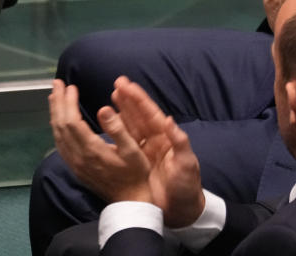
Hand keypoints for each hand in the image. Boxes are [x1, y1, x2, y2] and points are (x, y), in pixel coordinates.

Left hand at [48, 80, 151, 203]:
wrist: (130, 201)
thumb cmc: (135, 173)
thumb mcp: (133, 150)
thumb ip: (117, 128)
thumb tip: (103, 108)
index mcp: (91, 150)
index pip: (72, 121)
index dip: (68, 102)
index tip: (70, 86)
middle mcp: (78, 157)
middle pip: (60, 126)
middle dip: (58, 103)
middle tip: (57, 84)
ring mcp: (75, 164)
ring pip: (57, 135)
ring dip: (55, 113)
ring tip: (54, 96)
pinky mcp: (76, 168)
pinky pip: (60, 144)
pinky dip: (57, 127)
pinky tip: (59, 120)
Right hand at [111, 77, 205, 227]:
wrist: (181, 212)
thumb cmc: (187, 187)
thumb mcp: (187, 164)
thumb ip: (180, 143)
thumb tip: (169, 120)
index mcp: (166, 138)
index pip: (151, 114)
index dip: (139, 99)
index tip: (128, 85)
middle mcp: (154, 141)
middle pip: (139, 116)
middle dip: (129, 99)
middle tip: (117, 83)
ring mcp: (144, 152)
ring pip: (130, 127)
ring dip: (122, 111)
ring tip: (112, 95)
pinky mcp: (136, 164)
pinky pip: (124, 144)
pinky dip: (116, 132)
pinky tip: (108, 124)